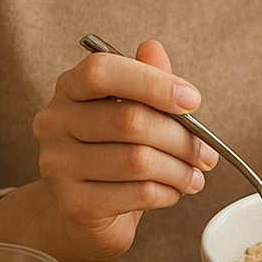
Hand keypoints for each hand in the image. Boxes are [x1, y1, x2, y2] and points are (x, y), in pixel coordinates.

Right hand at [0, 40, 217, 261]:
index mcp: (69, 88)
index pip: (102, 71)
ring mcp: (58, 165)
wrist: (81, 213)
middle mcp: (54, 122)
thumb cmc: (111, 152)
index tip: (192, 100)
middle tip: (207, 152)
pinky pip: (137, 194)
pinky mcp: (73, 204)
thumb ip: (145, 78)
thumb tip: (153, 49)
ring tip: (195, 174)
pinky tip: (173, 191)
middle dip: (181, 137)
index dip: (153, 83)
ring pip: (137, 160)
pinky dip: (167, 193)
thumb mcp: (131, 109)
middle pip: (130, 120)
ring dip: (179, 169)